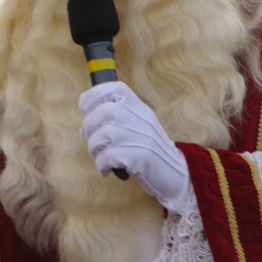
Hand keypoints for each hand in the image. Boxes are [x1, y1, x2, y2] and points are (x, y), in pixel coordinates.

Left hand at [78, 83, 190, 211]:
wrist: (177, 172)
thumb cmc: (150, 149)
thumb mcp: (140, 124)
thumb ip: (121, 115)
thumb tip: (89, 111)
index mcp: (139, 108)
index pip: (116, 88)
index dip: (95, 94)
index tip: (84, 106)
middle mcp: (140, 119)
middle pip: (104, 111)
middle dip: (88, 127)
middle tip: (89, 139)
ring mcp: (141, 137)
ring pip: (102, 135)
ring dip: (94, 149)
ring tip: (100, 156)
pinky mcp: (139, 157)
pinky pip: (107, 157)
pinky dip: (101, 164)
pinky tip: (106, 169)